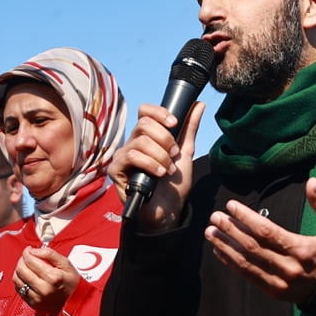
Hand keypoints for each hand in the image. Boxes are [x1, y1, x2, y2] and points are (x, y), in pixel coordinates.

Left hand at [13, 246, 79, 314]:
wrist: (76, 304)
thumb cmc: (72, 284)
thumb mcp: (66, 264)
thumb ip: (49, 254)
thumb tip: (34, 250)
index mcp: (53, 277)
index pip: (30, 260)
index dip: (27, 252)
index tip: (29, 250)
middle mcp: (44, 289)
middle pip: (21, 269)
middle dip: (22, 260)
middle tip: (27, 257)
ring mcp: (37, 298)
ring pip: (17, 279)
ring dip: (19, 270)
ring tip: (26, 266)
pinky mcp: (33, 304)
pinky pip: (18, 289)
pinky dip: (20, 281)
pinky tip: (27, 277)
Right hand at [108, 101, 205, 230]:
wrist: (168, 211)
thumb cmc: (173, 185)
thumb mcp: (185, 153)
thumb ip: (189, 129)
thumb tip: (199, 104)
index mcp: (147, 137)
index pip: (145, 112)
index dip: (159, 113)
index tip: (174, 123)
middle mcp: (132, 143)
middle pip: (143, 124)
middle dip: (165, 139)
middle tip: (174, 155)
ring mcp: (123, 156)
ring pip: (140, 141)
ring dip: (160, 155)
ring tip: (168, 170)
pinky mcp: (116, 170)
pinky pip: (131, 157)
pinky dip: (150, 164)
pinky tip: (159, 174)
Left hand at [205, 177, 315, 304]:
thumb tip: (312, 182)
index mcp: (302, 249)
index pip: (267, 231)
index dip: (246, 218)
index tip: (231, 206)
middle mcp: (288, 268)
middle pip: (251, 246)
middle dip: (230, 230)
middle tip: (215, 217)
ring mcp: (280, 282)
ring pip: (245, 263)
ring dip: (225, 246)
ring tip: (211, 232)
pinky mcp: (274, 291)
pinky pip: (247, 276)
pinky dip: (231, 263)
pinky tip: (219, 250)